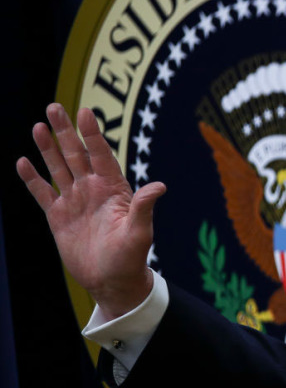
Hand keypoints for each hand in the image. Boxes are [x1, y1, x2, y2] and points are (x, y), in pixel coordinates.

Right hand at [16, 103, 165, 319]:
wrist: (112, 280)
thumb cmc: (131, 257)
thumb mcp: (140, 232)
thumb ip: (144, 207)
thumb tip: (159, 186)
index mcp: (113, 189)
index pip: (101, 155)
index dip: (93, 134)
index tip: (86, 112)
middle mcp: (92, 189)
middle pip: (76, 154)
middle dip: (65, 131)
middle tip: (54, 106)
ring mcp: (74, 201)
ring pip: (58, 168)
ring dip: (48, 148)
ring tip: (38, 126)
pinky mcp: (58, 217)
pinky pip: (42, 193)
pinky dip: (32, 179)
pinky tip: (23, 161)